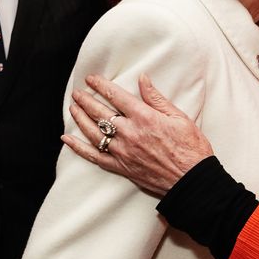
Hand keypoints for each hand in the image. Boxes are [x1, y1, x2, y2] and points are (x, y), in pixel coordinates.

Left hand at [62, 74, 213, 195]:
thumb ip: (157, 98)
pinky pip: (93, 156)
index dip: (101, 85)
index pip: (116, 96)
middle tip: (77, 92)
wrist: (191, 179)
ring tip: (73, 108)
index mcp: (145, 118)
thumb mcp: (179, 117)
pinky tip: (67, 139)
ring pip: (93, 132)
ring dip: (80, 118)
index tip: (91, 79)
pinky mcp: (120, 167)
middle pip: (100, 112)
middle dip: (86, 100)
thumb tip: (143, 79)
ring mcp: (122, 151)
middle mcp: (129, 133)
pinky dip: (78, 148)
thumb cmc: (190, 148)